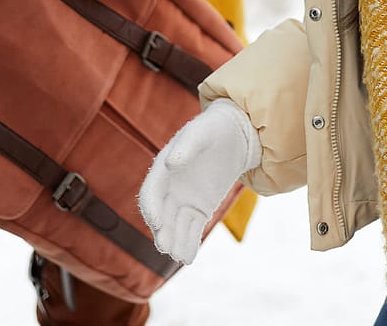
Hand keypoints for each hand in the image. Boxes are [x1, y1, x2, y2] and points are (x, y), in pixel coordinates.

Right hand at [138, 100, 259, 264]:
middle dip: (162, 231)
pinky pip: (192, 229)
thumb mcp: (201, 131)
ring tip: (178, 257)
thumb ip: (187, 145)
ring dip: (174, 241)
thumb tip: (170, 162)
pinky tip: (187, 258)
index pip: (151, 192)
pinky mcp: (199, 208)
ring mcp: (184, 199)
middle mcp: (170, 187)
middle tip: (166, 247)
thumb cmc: (213, 128)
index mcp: (163, 168)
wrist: (234, 134)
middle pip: (161, 214)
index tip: (156, 222)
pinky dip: (188, 243)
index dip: (152, 207)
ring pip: (175, 226)